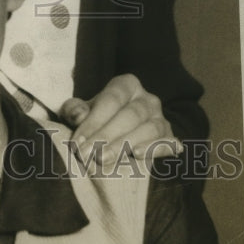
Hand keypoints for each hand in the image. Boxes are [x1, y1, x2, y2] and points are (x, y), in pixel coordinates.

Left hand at [60, 74, 182, 165]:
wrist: (115, 139)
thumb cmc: (95, 120)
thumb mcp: (79, 111)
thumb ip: (74, 110)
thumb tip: (79, 116)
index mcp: (126, 85)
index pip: (111, 100)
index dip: (93, 121)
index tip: (77, 142)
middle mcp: (147, 99)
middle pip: (129, 115)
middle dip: (106, 135)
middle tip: (87, 154)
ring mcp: (161, 118)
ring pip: (148, 129)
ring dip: (124, 145)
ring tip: (103, 158)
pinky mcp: (170, 139)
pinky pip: (167, 143)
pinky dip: (154, 148)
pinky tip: (138, 154)